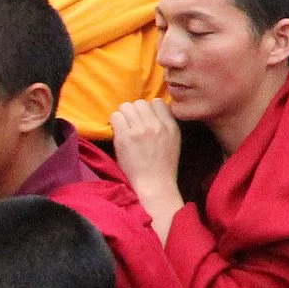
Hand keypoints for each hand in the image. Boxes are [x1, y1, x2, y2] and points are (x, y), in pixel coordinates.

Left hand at [107, 99, 183, 228]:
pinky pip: (116, 117)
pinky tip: (117, 132)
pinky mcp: (125, 137)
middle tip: (130, 124)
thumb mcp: (174, 141)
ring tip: (123, 127)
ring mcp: (140, 130)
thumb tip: (151, 112)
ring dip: (122, 116)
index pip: (156, 102)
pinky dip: (114, 122)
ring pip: (126, 107)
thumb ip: (165, 125)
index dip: (148, 109)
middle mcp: (156, 125)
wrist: (154, 185)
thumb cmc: (163, 166)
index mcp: (171, 126)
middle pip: (139, 103)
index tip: (144, 119)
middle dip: (133, 111)